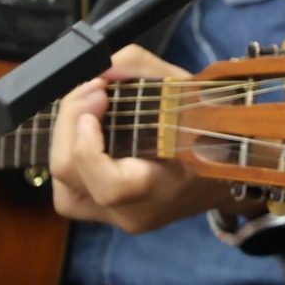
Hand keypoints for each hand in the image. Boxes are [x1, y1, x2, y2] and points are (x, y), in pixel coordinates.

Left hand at [46, 41, 229, 235]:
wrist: (222, 176)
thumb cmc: (210, 131)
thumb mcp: (186, 89)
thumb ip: (142, 69)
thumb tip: (102, 65)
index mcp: (166, 186)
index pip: (112, 186)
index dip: (88, 149)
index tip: (99, 100)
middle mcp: (136, 210)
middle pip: (72, 177)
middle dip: (69, 123)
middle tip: (92, 89)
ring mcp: (117, 218)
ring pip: (62, 188)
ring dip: (65, 141)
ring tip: (86, 111)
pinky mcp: (104, 216)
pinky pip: (69, 194)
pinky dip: (69, 159)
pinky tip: (84, 137)